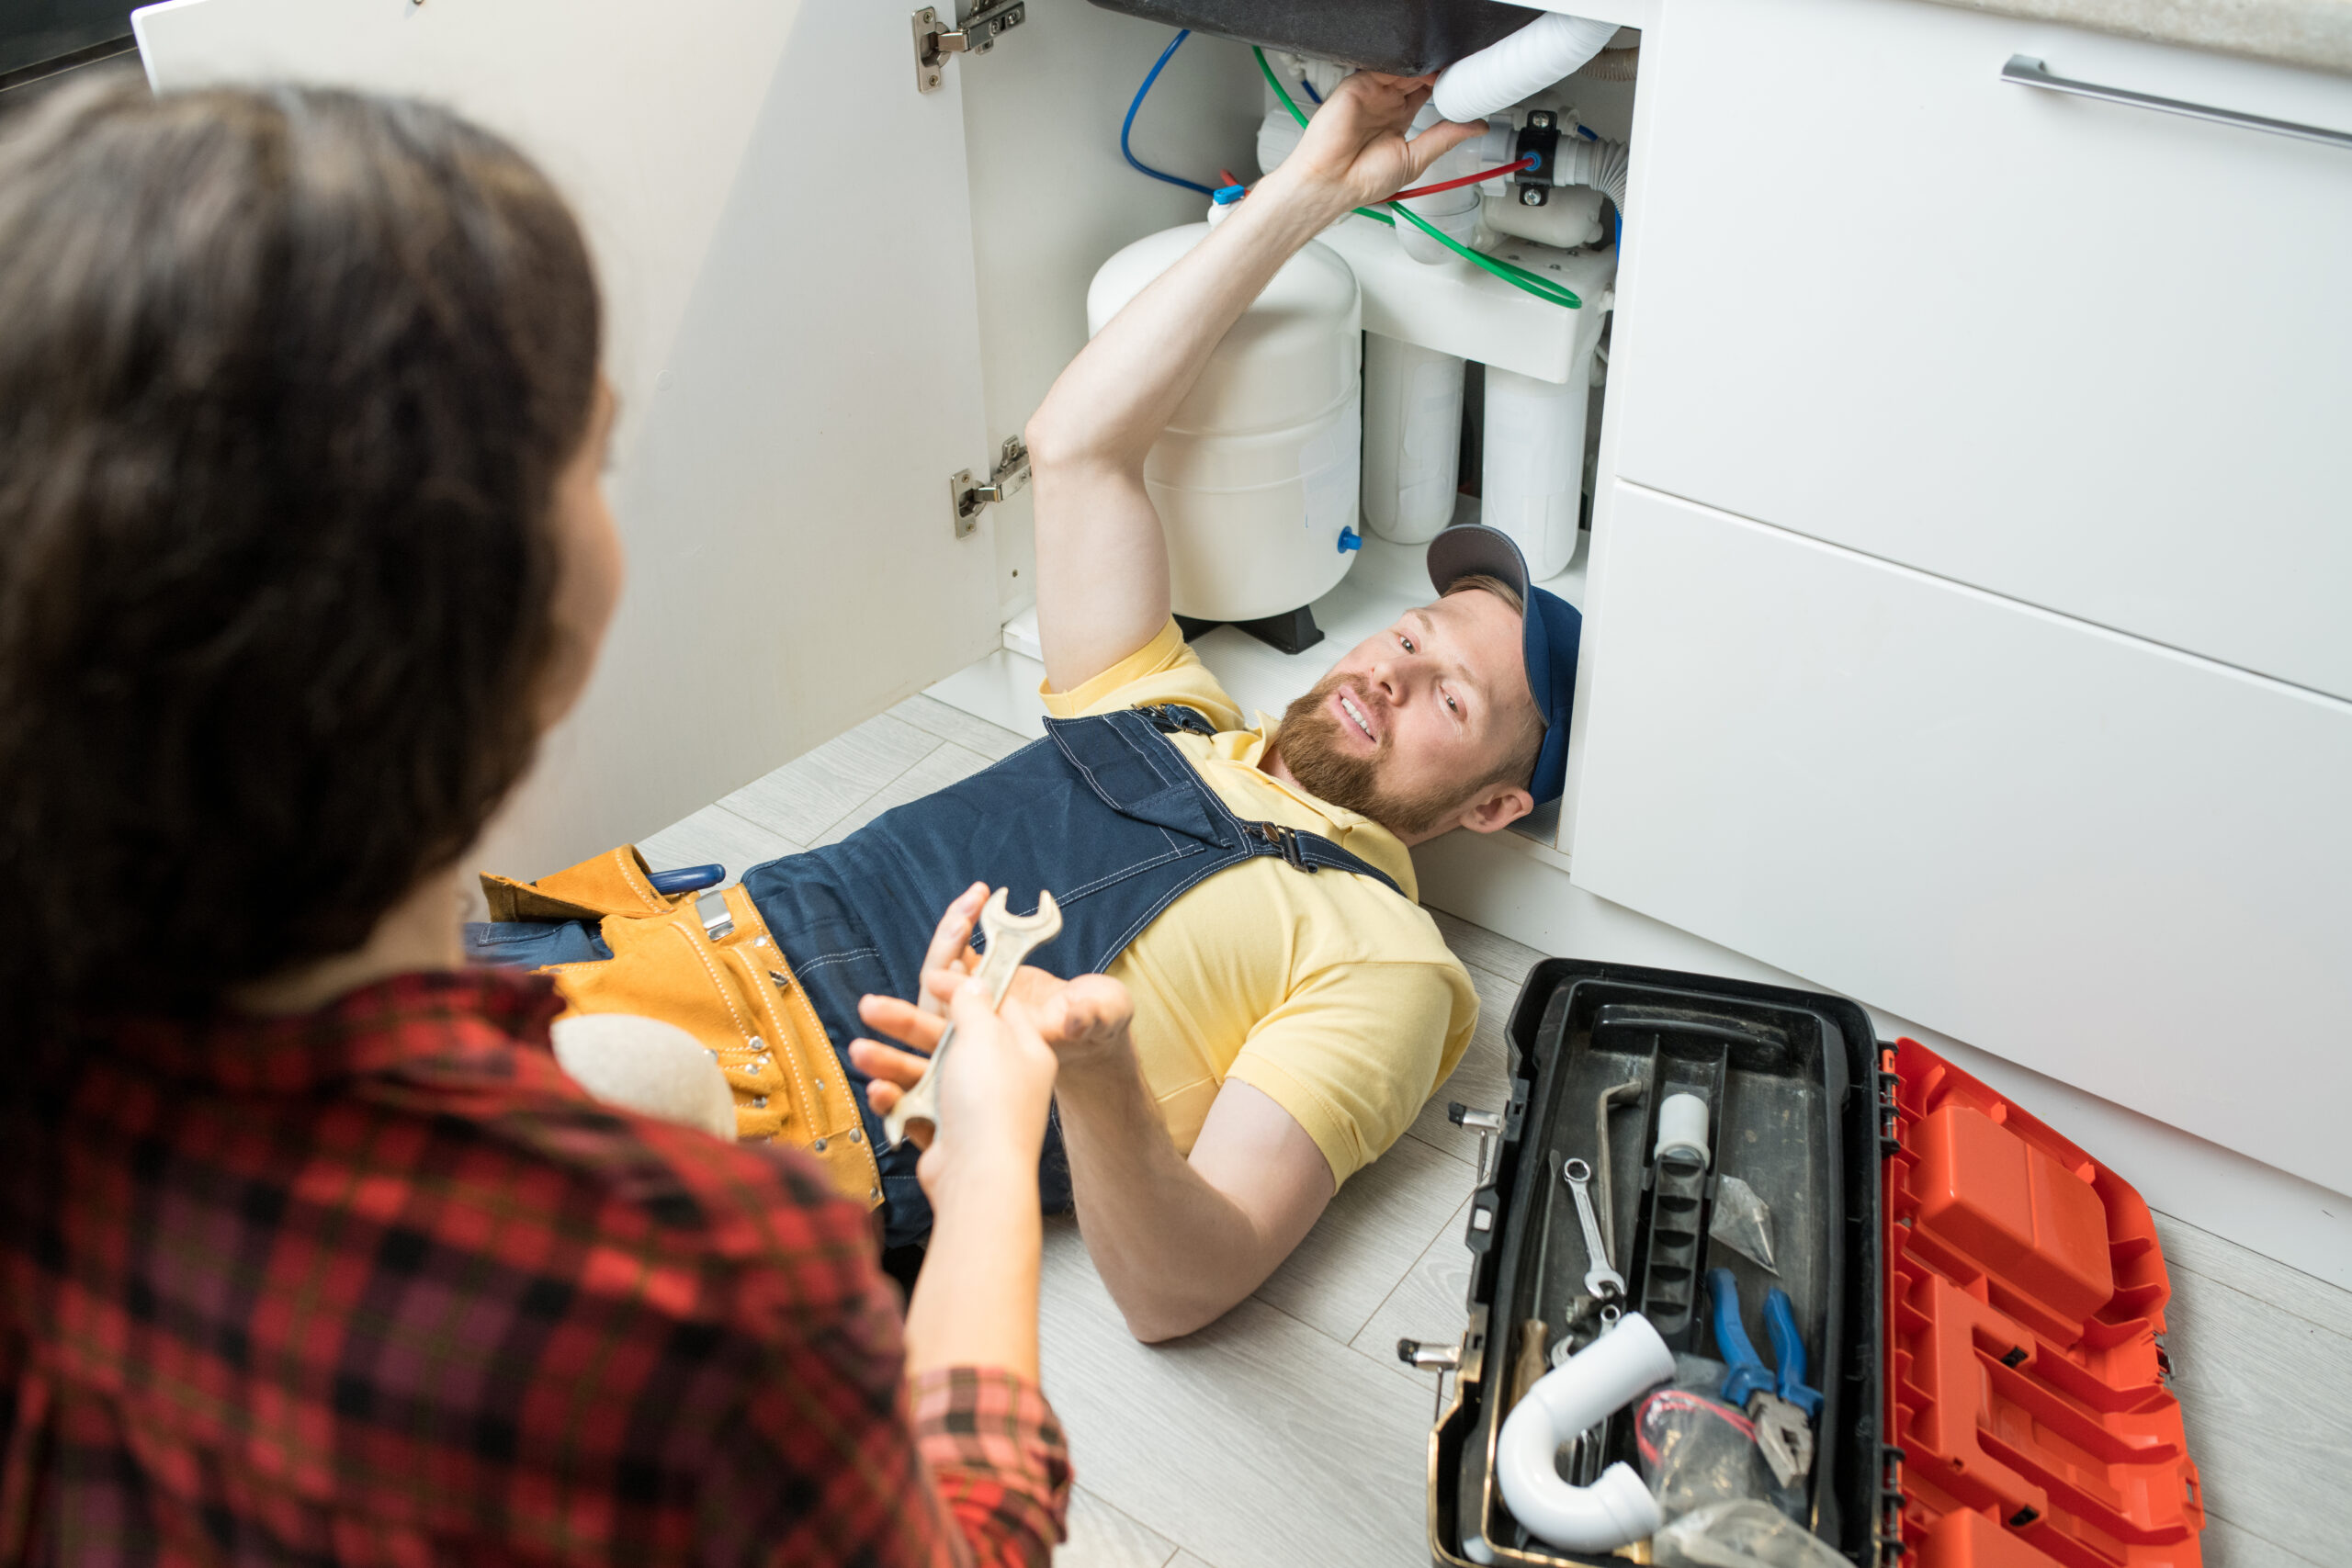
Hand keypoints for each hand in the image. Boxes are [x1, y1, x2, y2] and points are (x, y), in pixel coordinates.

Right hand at [850, 977, 1057, 1195]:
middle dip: (904, 1024)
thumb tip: (970, 981)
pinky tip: (879, 1092)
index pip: (993, 1006)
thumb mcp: (985, 1035)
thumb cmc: (990, 1102)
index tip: (930, 976)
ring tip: (858, 1052)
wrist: (978, 1177)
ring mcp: (972, 1109)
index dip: (960, 987)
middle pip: (947, 1039)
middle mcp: (1000, 1077)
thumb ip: (973, 1004)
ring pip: (924, 1074)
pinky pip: (916, 1110)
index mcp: (1023, 1049)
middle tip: (869, 1007)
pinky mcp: (947, 1135)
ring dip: (889, 1062)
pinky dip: (896, 1101)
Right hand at [1267, 71, 1484, 219]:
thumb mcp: (1416, 159)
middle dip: (1436, 74)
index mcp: (1398, 120)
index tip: (1462, 86)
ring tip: (1441, 74)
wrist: (1333, 183)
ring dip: (1422, 69)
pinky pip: (1381, 66)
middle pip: (1415, 76)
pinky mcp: (1356, 85)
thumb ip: (1445, 138)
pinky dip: (1402, 66)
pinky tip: (1418, 74)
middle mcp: (1384, 104)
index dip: (1444, 86)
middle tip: (1456, 74)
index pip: (1425, 93)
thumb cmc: (1362, 180)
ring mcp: (1371, 93)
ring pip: (1402, 69)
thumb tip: (1477, 127)